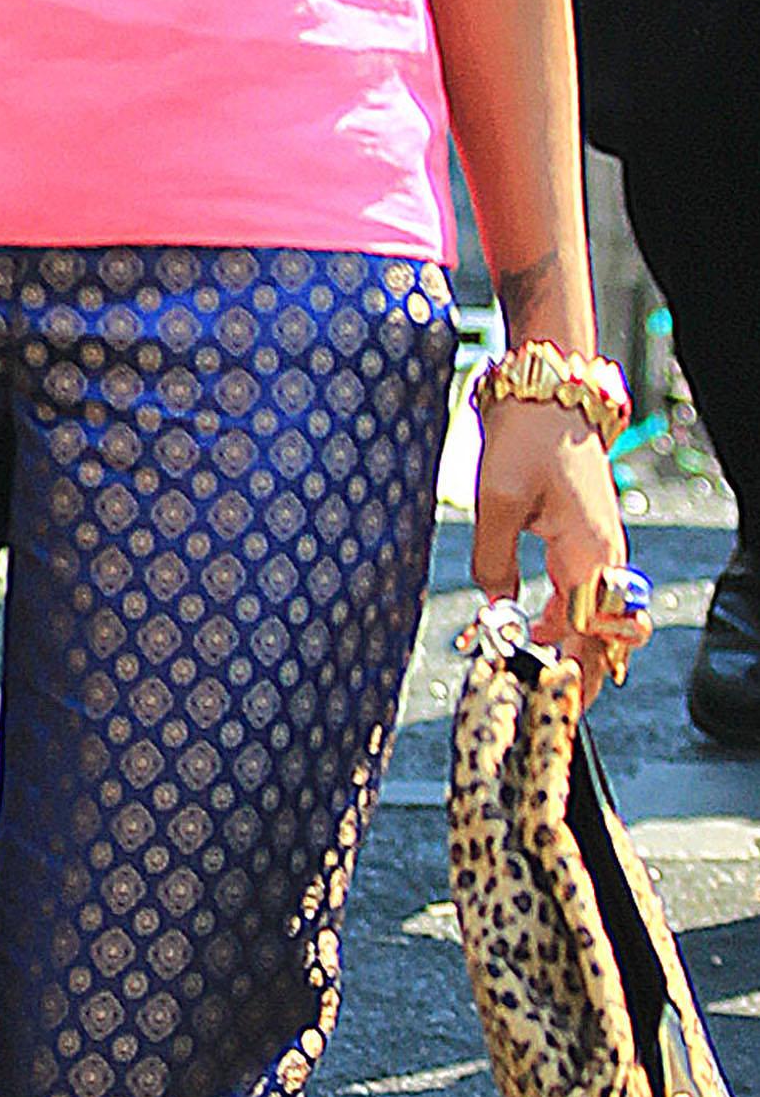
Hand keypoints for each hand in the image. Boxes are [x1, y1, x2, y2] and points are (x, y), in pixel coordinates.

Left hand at [472, 395, 630, 703]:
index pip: (589, 639)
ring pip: (592, 617)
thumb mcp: (495, 499)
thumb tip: (492, 606)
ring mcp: (598, 547)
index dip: (566, 674)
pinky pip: (582, 592)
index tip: (543, 703)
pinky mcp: (584, 535)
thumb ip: (493, 559)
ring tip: (531, 674)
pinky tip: (533, 629)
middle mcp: (604, 557)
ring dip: (567, 647)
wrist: (546, 391)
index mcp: (588, 555)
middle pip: (601, 638)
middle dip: (576, 675)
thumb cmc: (525, 437)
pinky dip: (563, 618)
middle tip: (543, 705)